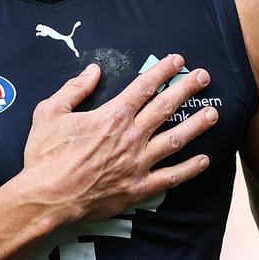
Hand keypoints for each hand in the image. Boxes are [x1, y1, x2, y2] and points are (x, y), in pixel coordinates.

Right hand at [20, 54, 217, 222]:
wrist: (46, 199)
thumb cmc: (45, 155)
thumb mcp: (50, 112)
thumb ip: (74, 88)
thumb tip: (93, 71)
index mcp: (112, 115)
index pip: (144, 86)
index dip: (163, 71)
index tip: (178, 61)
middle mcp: (131, 137)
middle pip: (166, 107)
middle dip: (187, 89)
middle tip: (204, 77)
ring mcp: (138, 164)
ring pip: (175, 140)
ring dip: (196, 125)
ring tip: (213, 114)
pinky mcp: (138, 188)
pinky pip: (170, 178)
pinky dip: (189, 169)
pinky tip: (204, 160)